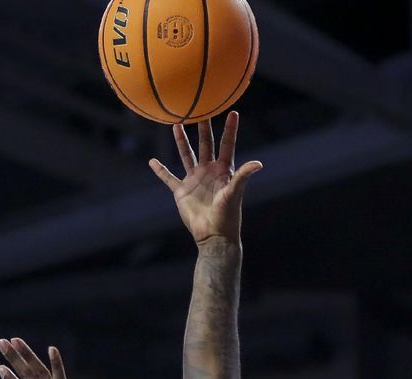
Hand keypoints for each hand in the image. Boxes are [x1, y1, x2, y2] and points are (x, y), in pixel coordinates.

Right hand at [149, 112, 261, 243]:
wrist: (213, 235)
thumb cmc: (227, 216)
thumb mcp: (234, 193)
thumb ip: (243, 176)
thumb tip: (258, 163)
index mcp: (224, 170)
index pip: (227, 144)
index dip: (230, 129)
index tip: (233, 112)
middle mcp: (209, 171)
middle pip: (205, 144)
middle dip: (203, 127)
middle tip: (200, 109)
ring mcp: (194, 180)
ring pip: (186, 155)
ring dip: (181, 141)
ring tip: (176, 124)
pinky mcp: (181, 191)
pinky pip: (169, 178)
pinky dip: (160, 170)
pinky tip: (153, 161)